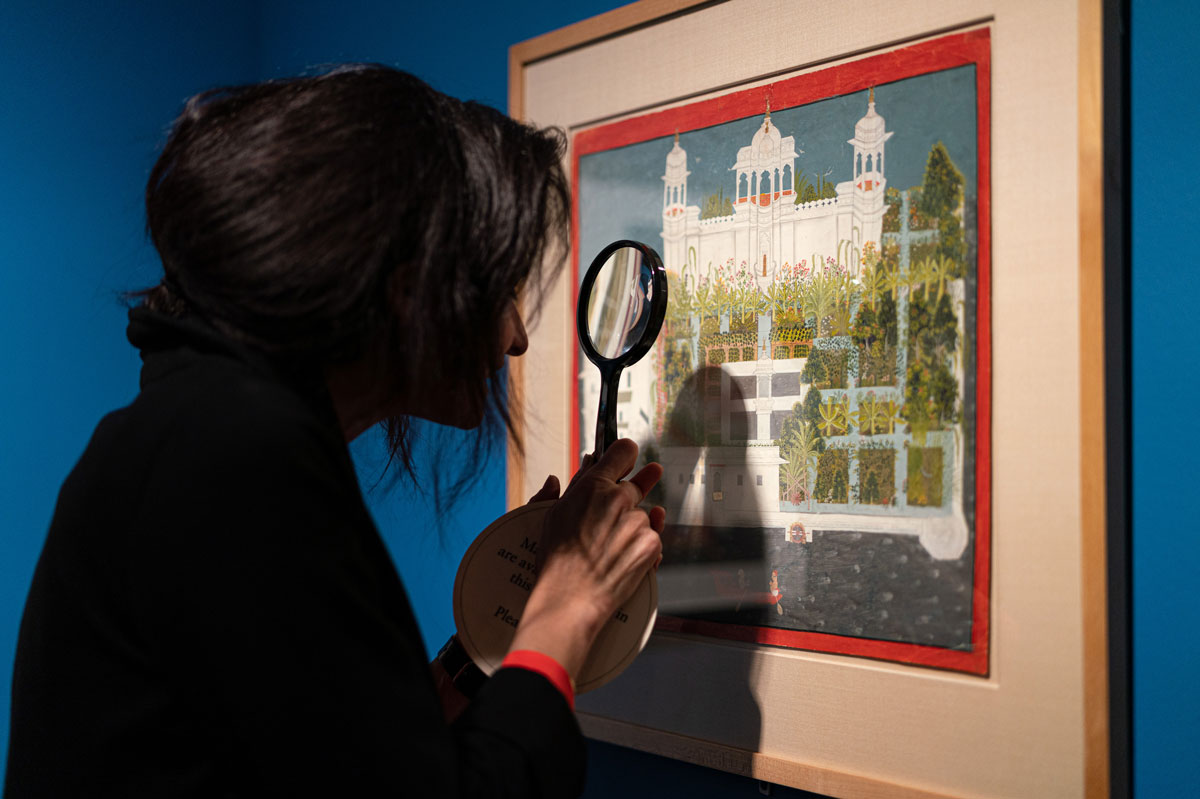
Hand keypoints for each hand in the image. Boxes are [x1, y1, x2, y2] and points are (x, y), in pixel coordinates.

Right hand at [508, 439, 664, 679]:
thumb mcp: (552, 515)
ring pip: (642, 515)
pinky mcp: (651, 544)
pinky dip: (642, 547)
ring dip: (632, 526)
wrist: (571, 598)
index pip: (622, 451)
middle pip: (636, 484)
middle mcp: (619, 498)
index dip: (625, 453)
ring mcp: (638, 522)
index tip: (628, 456)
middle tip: (630, 497)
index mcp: (593, 486)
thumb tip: (575, 468)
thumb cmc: (556, 558)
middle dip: (634, 489)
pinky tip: (623, 557)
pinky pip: (652, 538)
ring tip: (610, 548)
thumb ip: (569, 487)